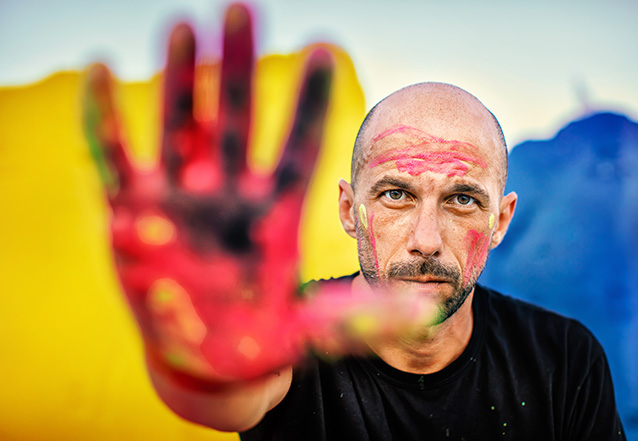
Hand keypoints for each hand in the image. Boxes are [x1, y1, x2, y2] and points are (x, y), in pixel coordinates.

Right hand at [83, 3, 431, 383]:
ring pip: (181, 125)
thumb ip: (360, 318)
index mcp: (276, 213)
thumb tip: (425, 312)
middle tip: (244, 7)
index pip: (299, 147)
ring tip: (186, 25)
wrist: (208, 360)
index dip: (309, 104)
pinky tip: (100, 73)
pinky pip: (115, 158)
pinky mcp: (133, 212)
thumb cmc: (262, 338)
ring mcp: (180, 198)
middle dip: (239, 68)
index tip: (325, 51)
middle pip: (237, 120)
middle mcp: (229, 193)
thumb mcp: (311, 331)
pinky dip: (106, 120)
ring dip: (181, 79)